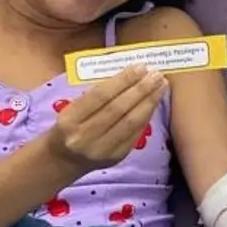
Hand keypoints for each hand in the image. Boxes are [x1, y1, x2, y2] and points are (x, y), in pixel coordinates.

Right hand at [46, 65, 165, 172]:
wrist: (65, 159)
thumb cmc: (70, 125)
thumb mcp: (72, 108)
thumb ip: (96, 94)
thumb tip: (130, 75)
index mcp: (70, 120)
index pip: (100, 96)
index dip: (122, 80)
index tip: (140, 67)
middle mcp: (84, 137)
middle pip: (118, 109)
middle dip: (140, 89)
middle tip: (156, 74)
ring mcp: (102, 150)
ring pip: (130, 122)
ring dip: (149, 101)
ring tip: (161, 85)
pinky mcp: (116, 157)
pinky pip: (135, 133)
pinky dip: (146, 115)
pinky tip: (153, 102)